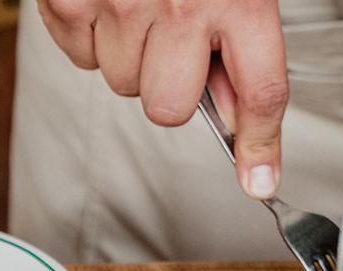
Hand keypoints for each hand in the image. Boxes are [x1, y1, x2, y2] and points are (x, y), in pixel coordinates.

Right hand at [37, 0, 287, 199]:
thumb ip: (243, 54)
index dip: (260, 145)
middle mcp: (182, 5)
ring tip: (143, 9)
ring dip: (134, 59)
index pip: (261, 94)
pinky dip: (94, 38)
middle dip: (173, 88)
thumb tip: (240, 122)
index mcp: (241, 2)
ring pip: (124, 84)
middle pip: (168, 109)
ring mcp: (120, 2)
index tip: (259, 180)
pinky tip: (112, 3)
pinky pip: (81, 58)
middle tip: (177, 47)